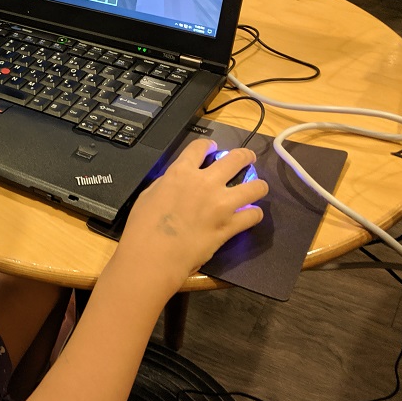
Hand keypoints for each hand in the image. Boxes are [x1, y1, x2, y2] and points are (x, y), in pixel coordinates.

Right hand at [117, 139, 266, 294]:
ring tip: (257, 187)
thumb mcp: (149, 194)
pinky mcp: (230, 226)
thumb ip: (168, 183)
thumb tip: (178, 182)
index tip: (214, 148)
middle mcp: (206, 182)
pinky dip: (253, 214)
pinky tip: (250, 215)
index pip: (200, 146)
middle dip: (245, 156)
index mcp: (181, 172)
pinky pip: (253, 215)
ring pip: (255, 186)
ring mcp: (221, 204)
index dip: (209, 145)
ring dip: (257, 185)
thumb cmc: (143, 226)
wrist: (154, 255)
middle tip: (248, 158)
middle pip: (236, 158)